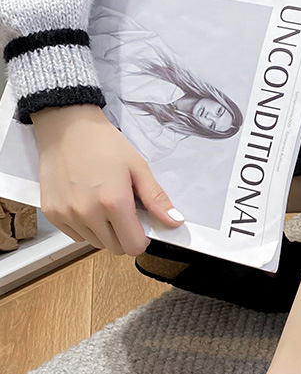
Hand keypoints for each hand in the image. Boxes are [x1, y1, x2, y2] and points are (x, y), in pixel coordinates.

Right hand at [30, 104, 183, 255]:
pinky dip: (84, 228)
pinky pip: (75, 236)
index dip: (141, 239)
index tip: (140, 227)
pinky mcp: (51, 212)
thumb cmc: (102, 143)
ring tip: (102, 205)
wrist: (66, 125)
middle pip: (115, 248)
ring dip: (104, 232)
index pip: (133, 246)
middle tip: (122, 212)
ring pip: (95, 243)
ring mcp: (67, 214)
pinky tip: (86, 205)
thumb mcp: (137, 168)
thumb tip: (175, 221)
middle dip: (124, 235)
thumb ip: (156, 199)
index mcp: (113, 202)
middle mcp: (87, 212)